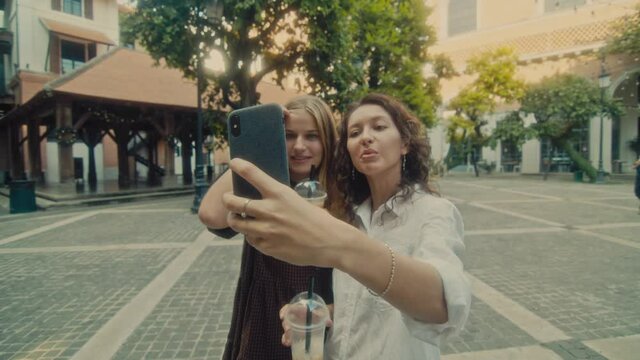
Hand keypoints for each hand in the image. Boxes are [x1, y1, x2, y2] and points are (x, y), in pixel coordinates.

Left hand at [223, 158, 352, 266]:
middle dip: (227, 199)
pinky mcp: (267, 246)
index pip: (253, 174)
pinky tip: (256, 234)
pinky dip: (251, 236)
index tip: (233, 162)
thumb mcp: (298, 200)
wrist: (330, 243)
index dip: (239, 166)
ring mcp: (266, 230)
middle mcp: (269, 210)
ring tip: (236, 218)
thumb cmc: (318, 220)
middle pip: (234, 203)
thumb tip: (262, 196)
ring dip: (234, 219)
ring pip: (237, 223)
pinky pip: (250, 239)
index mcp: (279, 193)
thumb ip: (278, 199)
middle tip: (228, 199)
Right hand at [279, 304, 333, 346]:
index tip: (282, 316)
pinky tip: (287, 343)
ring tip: (287, 341)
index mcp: (299, 308)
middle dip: (286, 325)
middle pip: (287, 319)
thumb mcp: (322, 314)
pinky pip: (287, 335)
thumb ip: (324, 317)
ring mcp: (293, 324)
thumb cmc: (319, 313)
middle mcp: (294, 316)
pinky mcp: (293, 332)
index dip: (284, 311)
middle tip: (288, 330)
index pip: (289, 307)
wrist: (319, 318)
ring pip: (286, 328)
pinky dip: (286, 339)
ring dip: (285, 334)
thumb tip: (329, 322)